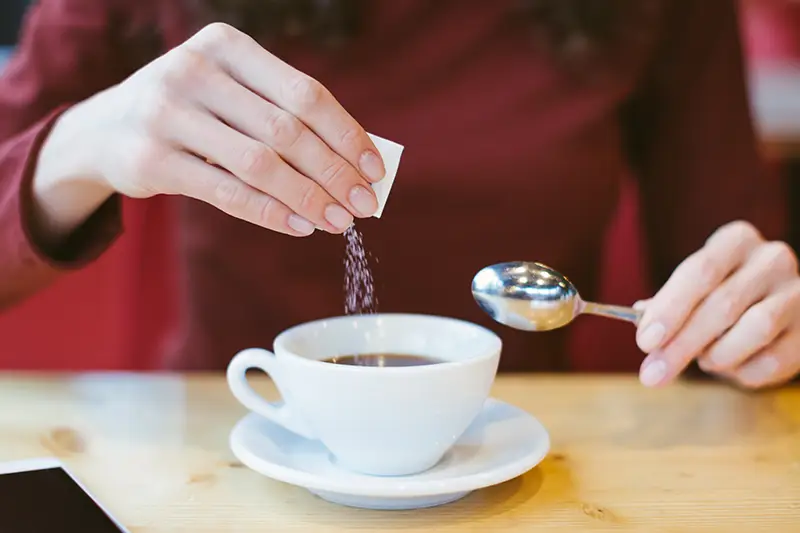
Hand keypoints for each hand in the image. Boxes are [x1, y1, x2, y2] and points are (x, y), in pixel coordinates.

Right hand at [42, 23, 383, 237]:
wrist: (105, 129)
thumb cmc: (192, 111)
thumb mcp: (231, 94)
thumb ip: (284, 116)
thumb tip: (356, 162)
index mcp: (226, 45)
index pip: (305, 93)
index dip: (347, 135)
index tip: (375, 170)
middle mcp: (194, 71)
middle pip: (287, 130)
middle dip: (334, 173)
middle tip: (364, 205)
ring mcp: (167, 113)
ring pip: (259, 164)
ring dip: (308, 198)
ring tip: (337, 222)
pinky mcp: (151, 159)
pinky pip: (227, 193)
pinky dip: (270, 213)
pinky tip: (299, 226)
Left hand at [635, 221, 799, 388]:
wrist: (776, 308)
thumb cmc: (720, 294)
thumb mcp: (693, 289)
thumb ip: (667, 304)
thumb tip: (642, 323)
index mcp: (735, 241)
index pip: (700, 271)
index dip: (670, 308)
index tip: (645, 341)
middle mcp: (771, 259)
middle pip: (723, 305)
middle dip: (682, 345)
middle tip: (653, 374)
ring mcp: (798, 292)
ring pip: (756, 329)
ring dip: (717, 355)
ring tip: (704, 361)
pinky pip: (775, 359)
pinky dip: (743, 371)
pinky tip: (732, 368)